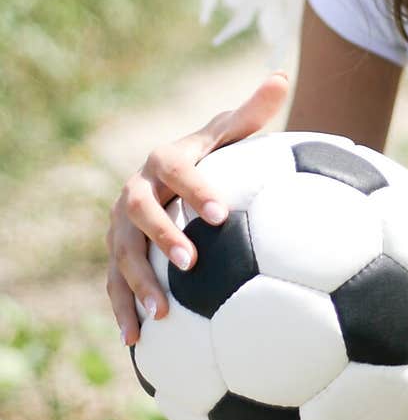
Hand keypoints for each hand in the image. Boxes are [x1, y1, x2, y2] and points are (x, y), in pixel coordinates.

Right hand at [105, 71, 289, 346]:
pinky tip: (137, 344)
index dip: (195, 190)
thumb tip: (280, 76)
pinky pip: (114, 285)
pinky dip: (123, 312)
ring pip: (122, 254)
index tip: (220, 213)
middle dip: (162, 237)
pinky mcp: (118, 255)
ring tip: (162, 315)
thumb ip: (252, 112)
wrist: (168, 174)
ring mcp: (120, 226)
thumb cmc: (211, 154)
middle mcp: (135, 191)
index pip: (178, 172)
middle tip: (191, 263)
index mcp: (165, 161)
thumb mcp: (229, 133)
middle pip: (140, 213)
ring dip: (138, 284)